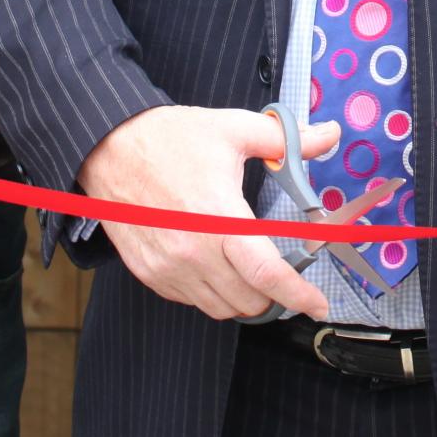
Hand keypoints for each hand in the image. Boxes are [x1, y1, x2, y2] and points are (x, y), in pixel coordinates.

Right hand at [78, 106, 339, 322]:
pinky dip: (214, 295)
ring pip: (223, 308)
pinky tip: (220, 268)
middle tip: (287, 278)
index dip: (298, 294)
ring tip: (255, 276)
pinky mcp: (151, 274)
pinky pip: (193, 301)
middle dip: (276, 295)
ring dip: (246, 299)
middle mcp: (193, 250)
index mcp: (219, 215)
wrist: (108, 148)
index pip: (266, 273)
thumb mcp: (232, 128)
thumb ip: (286, 139)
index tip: (318, 304)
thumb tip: (328, 135)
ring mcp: (169, 267)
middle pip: (249, 300)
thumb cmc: (168, 138)